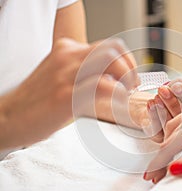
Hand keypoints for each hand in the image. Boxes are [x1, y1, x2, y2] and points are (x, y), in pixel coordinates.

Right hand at [0, 38, 138, 149]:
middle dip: (130, 67)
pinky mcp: (66, 94)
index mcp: (67, 50)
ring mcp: (67, 74)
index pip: (109, 45)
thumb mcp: (61, 76)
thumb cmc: (39, 100)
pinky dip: (118, 94)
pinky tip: (117, 104)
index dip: (126, 60)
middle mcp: (68, 56)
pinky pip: (103, 86)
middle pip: (114, 48)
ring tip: (126, 94)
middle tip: (132, 85)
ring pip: (111, 60)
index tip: (130, 77)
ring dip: (126, 78)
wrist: (9, 116)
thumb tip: (114, 78)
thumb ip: (84, 71)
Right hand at [143, 78, 181, 181]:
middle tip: (157, 171)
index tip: (152, 176)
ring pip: (175, 121)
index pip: (172, 145)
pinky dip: (175, 116)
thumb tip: (174, 168)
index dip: (160, 162)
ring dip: (167, 138)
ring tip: (163, 155)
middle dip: (162, 153)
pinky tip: (168, 111)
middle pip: (170, 132)